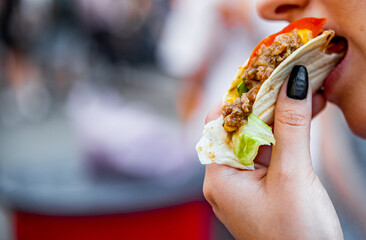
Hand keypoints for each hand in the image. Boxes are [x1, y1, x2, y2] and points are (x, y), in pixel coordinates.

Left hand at [203, 66, 342, 238]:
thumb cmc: (297, 235)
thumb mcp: (293, 176)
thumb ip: (291, 127)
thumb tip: (293, 82)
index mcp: (219, 178)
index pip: (218, 123)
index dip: (238, 95)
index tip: (259, 70)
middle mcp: (226, 178)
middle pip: (239, 128)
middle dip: (265, 101)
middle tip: (287, 75)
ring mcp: (244, 183)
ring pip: (258, 138)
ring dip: (280, 115)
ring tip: (304, 89)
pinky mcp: (262, 186)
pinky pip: (270, 152)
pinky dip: (287, 133)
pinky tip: (305, 113)